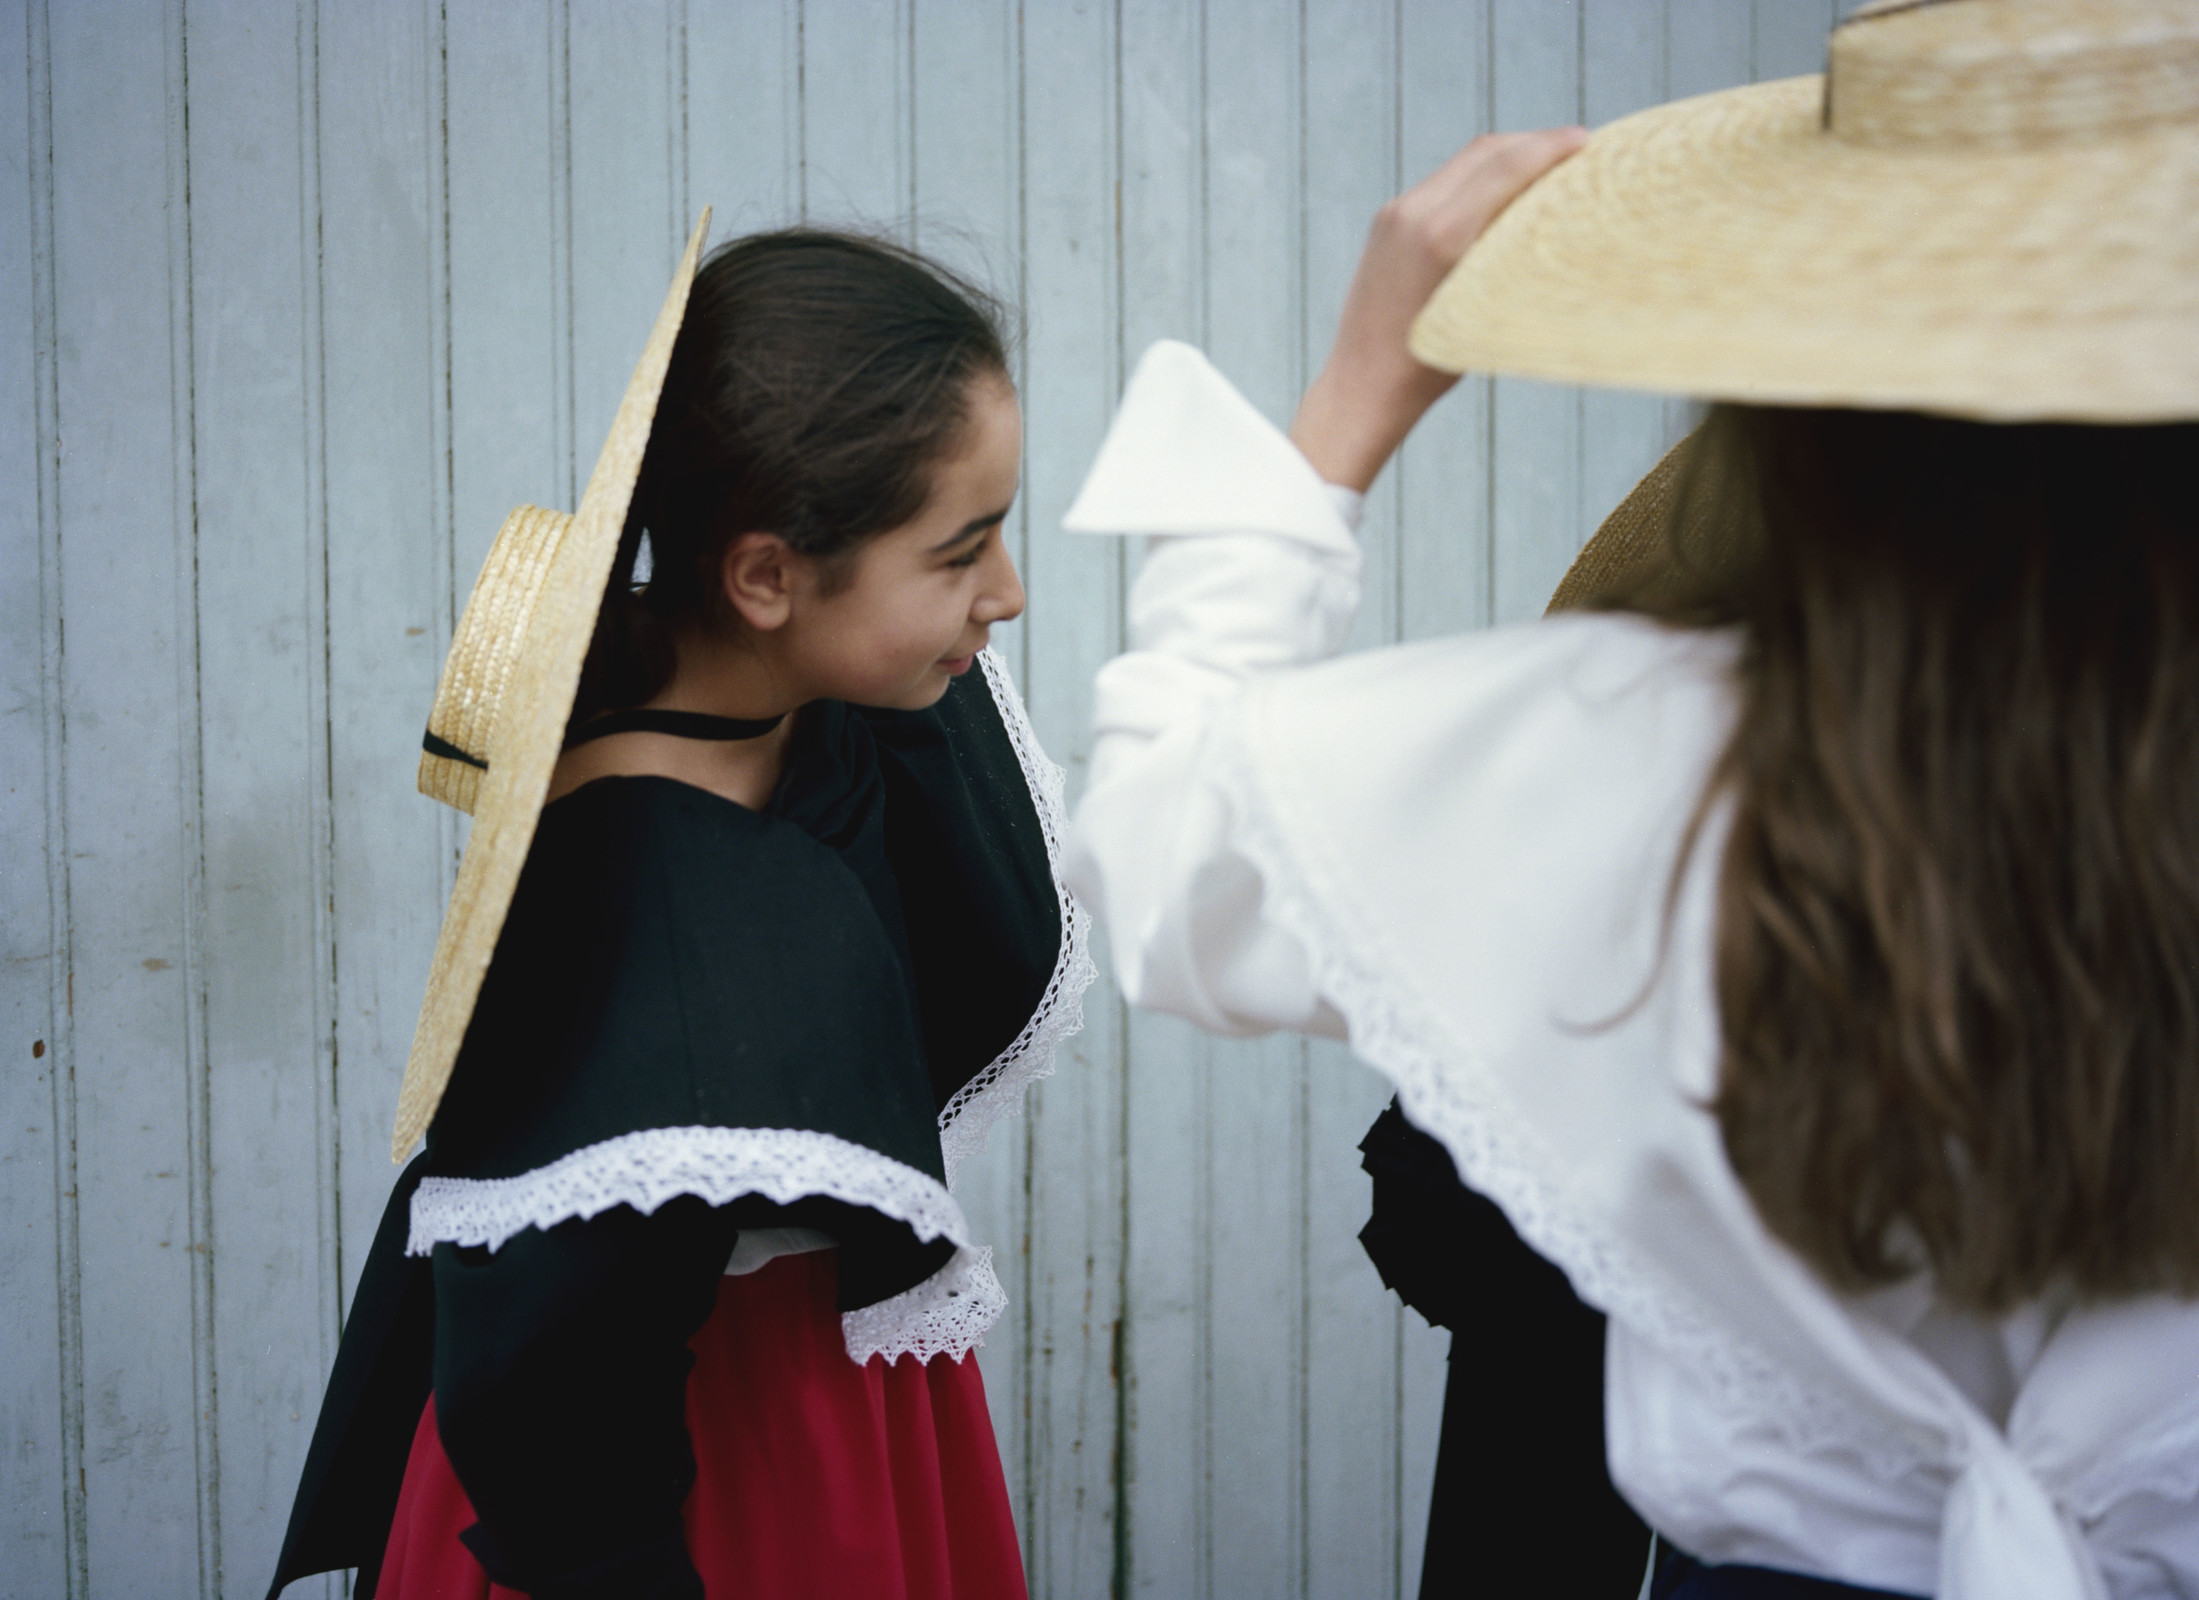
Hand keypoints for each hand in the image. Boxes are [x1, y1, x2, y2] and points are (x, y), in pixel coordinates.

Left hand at [1290, 127, 1587, 492]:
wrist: (1361, 386)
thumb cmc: (1430, 367)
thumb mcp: (1483, 311)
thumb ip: (1511, 258)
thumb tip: (1556, 221)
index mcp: (1440, 237)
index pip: (1505, 166)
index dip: (1550, 146)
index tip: (1586, 141)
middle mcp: (1413, 215)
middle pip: (1485, 151)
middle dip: (1533, 143)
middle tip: (1574, 148)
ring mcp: (1394, 214)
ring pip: (1462, 163)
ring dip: (1506, 156)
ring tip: (1543, 167)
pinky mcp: (1385, 220)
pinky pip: (1441, 182)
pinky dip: (1478, 177)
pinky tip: (1501, 192)